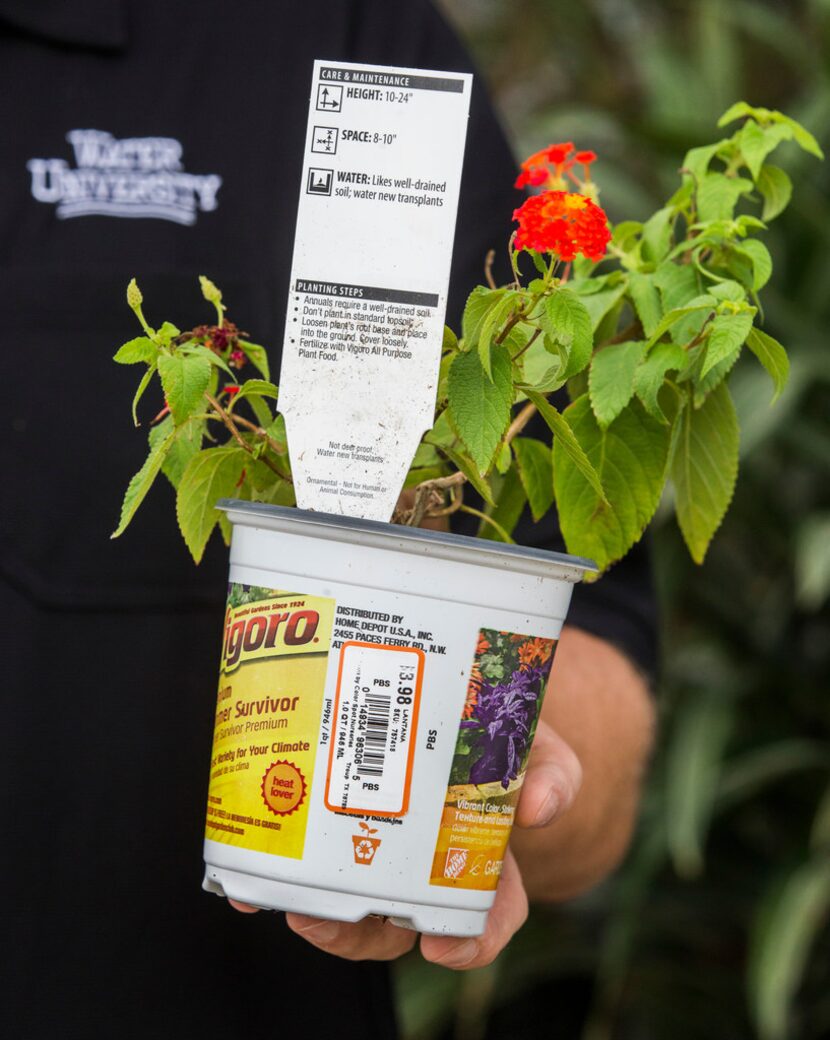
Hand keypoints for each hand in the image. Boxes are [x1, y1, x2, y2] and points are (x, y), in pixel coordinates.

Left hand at [230, 719, 581, 969]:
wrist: (466, 693)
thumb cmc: (502, 732)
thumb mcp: (538, 746)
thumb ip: (552, 772)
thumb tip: (540, 806)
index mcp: (480, 856)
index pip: (484, 916)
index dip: (468, 943)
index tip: (442, 947)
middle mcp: (424, 864)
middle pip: (395, 925)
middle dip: (360, 937)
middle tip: (332, 922)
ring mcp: (376, 846)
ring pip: (346, 903)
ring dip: (315, 912)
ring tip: (288, 900)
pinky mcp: (333, 824)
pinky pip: (304, 863)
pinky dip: (272, 879)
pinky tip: (246, 879)